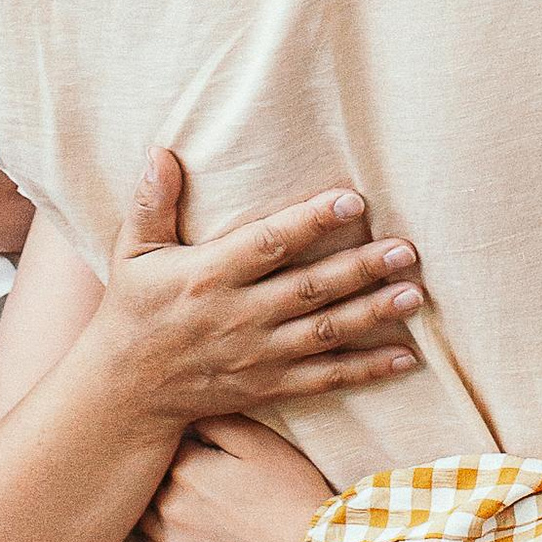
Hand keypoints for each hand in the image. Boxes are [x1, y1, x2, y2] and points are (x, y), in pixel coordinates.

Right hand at [86, 152, 423, 437]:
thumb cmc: (133, 310)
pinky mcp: (269, 386)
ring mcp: (258, 356)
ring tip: (414, 294)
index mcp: (209, 276)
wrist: (127, 391)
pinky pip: (325, 379)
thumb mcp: (132, 253)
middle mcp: (238, 317)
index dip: (311, 221)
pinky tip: (405, 357)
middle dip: (361, 268)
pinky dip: (366, 370)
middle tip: (406, 250)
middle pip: (310, 289)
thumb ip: (150, 202)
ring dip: (373, 313)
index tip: (352, 199)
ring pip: (326, 333)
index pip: (268, 243)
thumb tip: (161, 151)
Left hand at [140, 418, 336, 541]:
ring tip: (187, 502)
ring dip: (157, 507)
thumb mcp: (259, 441)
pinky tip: (187, 532)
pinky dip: (164, 539)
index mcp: (185, 471)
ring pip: (144, 520)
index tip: (196, 444)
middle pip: (150, 483)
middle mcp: (169, 510)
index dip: (181, 442)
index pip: (165, 446)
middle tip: (192, 473)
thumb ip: (215, 420)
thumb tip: (185, 414)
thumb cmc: (290, 492)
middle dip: (164, 474)